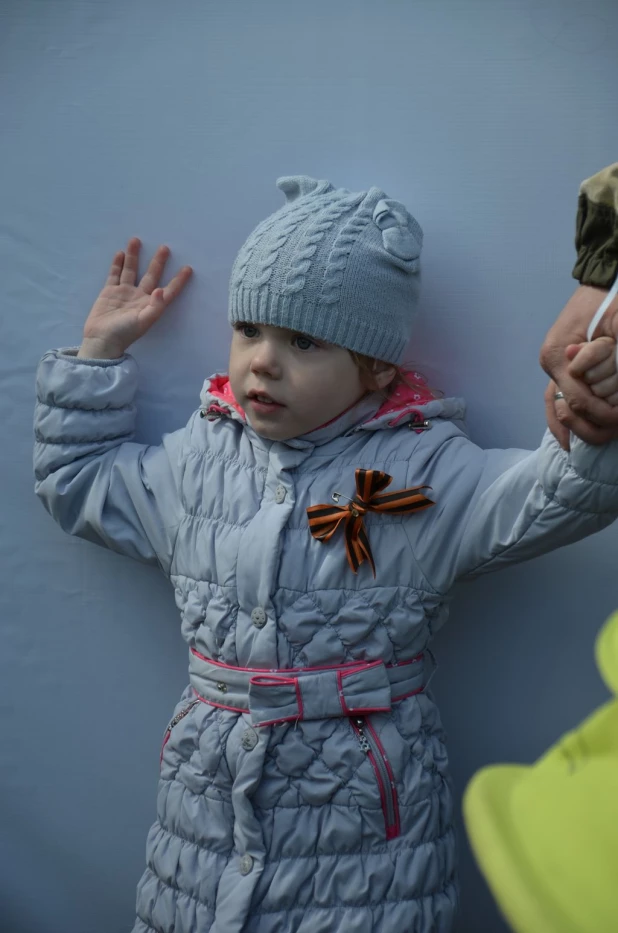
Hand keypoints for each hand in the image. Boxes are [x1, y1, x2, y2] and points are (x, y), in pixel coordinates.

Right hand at [78, 238, 192, 358]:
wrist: (101, 340)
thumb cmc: (125, 333)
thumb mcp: (143, 321)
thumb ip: (155, 306)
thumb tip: (162, 289)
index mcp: (151, 305)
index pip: (168, 290)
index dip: (178, 281)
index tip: (188, 269)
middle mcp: (139, 297)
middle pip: (151, 275)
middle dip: (158, 262)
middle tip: (165, 248)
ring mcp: (124, 293)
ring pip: (131, 270)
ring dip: (134, 256)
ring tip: (136, 240)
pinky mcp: (109, 292)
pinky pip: (115, 274)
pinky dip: (117, 264)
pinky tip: (121, 253)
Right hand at [540, 285, 617, 449]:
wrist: (600, 284)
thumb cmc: (609, 301)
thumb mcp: (617, 324)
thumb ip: (610, 356)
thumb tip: (607, 377)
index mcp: (558, 354)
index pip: (577, 396)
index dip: (599, 413)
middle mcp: (550, 363)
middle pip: (565, 407)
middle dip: (586, 424)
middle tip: (608, 434)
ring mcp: (552, 365)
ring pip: (555, 407)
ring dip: (570, 427)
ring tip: (577, 447)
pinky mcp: (559, 366)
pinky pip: (556, 398)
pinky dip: (561, 419)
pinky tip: (567, 439)